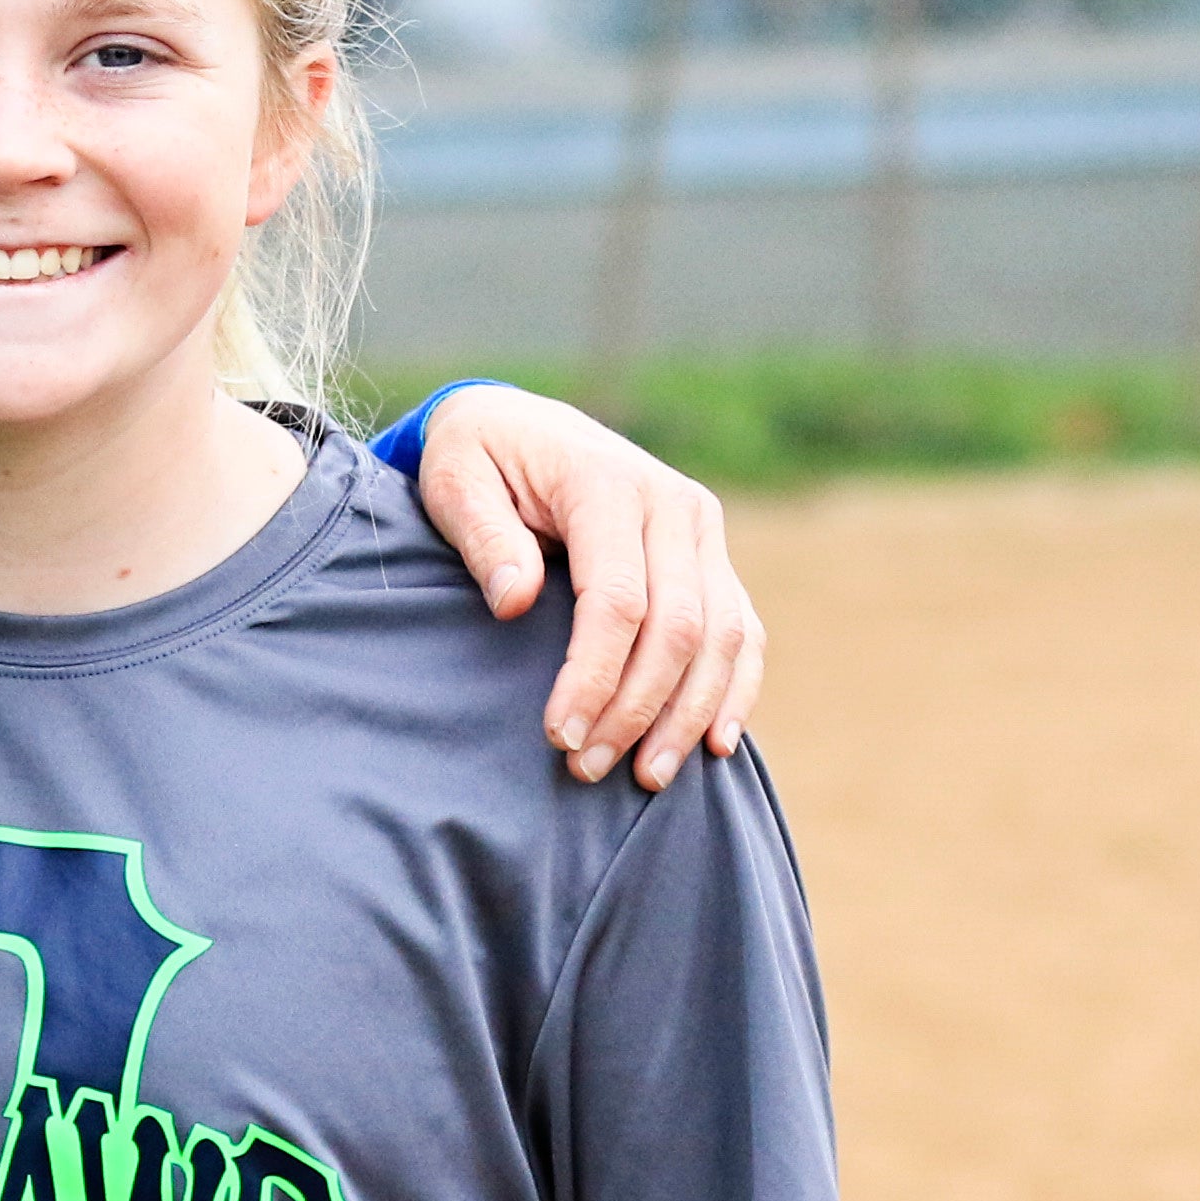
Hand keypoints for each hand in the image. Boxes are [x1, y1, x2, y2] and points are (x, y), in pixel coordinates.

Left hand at [409, 386, 765, 788]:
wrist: (521, 424)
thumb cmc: (480, 459)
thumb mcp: (456, 479)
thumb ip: (482, 535)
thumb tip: (514, 600)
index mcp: (607, 482)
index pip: (617, 598)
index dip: (593, 675)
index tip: (559, 734)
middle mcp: (673, 504)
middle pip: (677, 627)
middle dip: (636, 709)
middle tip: (587, 768)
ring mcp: (703, 531)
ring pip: (722, 637)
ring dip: (689, 715)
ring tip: (646, 776)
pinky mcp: (714, 558)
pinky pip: (744, 631)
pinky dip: (734, 689)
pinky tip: (715, 744)